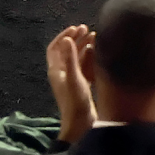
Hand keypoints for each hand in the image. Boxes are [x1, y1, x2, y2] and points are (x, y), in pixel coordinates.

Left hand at [46, 25, 96, 142]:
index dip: (64, 36)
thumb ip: (70, 59)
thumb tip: (67, 39)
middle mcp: (62, 74)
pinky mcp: (82, 87)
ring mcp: (72, 80)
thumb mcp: (74, 79)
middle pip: (67, 51)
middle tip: (87, 29)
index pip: (55, 48)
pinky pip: (85, 68)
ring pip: (77, 59)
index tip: (75, 28)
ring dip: (84, 48)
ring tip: (95, 37)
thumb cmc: (76, 103)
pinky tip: (99, 54)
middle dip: (76, 39)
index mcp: (56, 71)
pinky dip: (91, 59)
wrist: (82, 126)